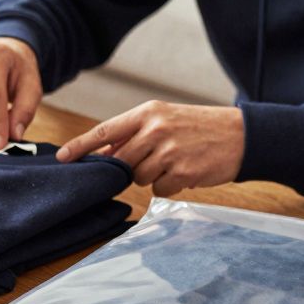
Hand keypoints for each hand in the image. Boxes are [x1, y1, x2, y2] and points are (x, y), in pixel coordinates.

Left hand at [57, 101, 243, 196]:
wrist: (241, 135)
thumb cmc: (200, 127)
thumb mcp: (166, 119)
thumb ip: (135, 134)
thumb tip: (106, 152)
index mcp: (148, 113)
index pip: (105, 131)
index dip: (81, 146)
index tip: (62, 157)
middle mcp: (155, 130)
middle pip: (122, 162)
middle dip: (131, 167)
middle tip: (155, 159)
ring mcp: (169, 152)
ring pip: (140, 178)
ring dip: (154, 176)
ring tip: (176, 161)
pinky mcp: (182, 172)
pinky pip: (160, 190)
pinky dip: (170, 186)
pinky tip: (186, 172)